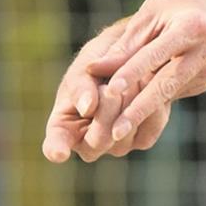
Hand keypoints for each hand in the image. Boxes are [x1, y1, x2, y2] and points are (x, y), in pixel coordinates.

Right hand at [41, 22, 172, 161]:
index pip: (56, 143)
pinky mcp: (142, 139)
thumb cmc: (99, 59)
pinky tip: (145, 84)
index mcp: (64, 125)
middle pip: (98, 141)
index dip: (57, 148)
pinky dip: (149, 103)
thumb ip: (82, 85)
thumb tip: (86, 108)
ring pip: (123, 136)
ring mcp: (116, 145)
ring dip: (128, 102)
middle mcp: (88, 143)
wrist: (134, 52)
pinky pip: (148, 129)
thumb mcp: (86, 66)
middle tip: (110, 85)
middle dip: (106, 109)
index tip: (59, 154)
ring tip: (128, 80)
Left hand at [86, 0, 205, 142]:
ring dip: (143, 110)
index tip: (109, 91)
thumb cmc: (171, 6)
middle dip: (140, 108)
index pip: (156, 53)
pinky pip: (175, 92)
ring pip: (171, 92)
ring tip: (116, 129)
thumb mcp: (147, 17)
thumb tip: (93, 70)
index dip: (132, 72)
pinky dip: (154, 101)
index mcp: (194, 25)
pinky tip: (135, 111)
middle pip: (168, 82)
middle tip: (115, 132)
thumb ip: (124, 46)